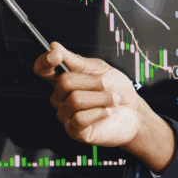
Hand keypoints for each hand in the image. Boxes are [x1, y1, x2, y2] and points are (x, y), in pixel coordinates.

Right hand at [33, 43, 175, 170]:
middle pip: (64, 82)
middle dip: (94, 81)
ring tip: (114, 99)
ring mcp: (65, 115)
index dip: (45, 61)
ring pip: (75, 100)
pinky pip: (80, 119)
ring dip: (101, 98)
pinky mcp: (74, 131)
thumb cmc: (117, 89)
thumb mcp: (100, 69)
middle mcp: (60, 97)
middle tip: (109, 85)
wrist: (134, 112)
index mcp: (63, 78)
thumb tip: (53, 46)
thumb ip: (76, 60)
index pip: (43, 69)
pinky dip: (99, 112)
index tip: (56, 55)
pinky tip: (108, 112)